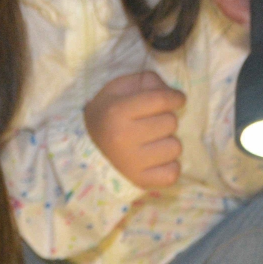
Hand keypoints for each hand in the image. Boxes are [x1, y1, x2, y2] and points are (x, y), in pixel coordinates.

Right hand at [85, 71, 186, 187]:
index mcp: (117, 112)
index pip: (162, 100)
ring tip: (153, 142)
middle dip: (166, 119)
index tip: (177, 99)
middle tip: (153, 123)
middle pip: (171, 122)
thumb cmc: (106, 114)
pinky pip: (172, 173)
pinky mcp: (140, 181)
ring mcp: (132, 163)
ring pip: (175, 148)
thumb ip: (146, 82)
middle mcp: (123, 138)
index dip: (176, 97)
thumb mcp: (118, 89)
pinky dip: (168, 166)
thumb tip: (172, 92)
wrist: (85, 149)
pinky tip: (156, 160)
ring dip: (168, 143)